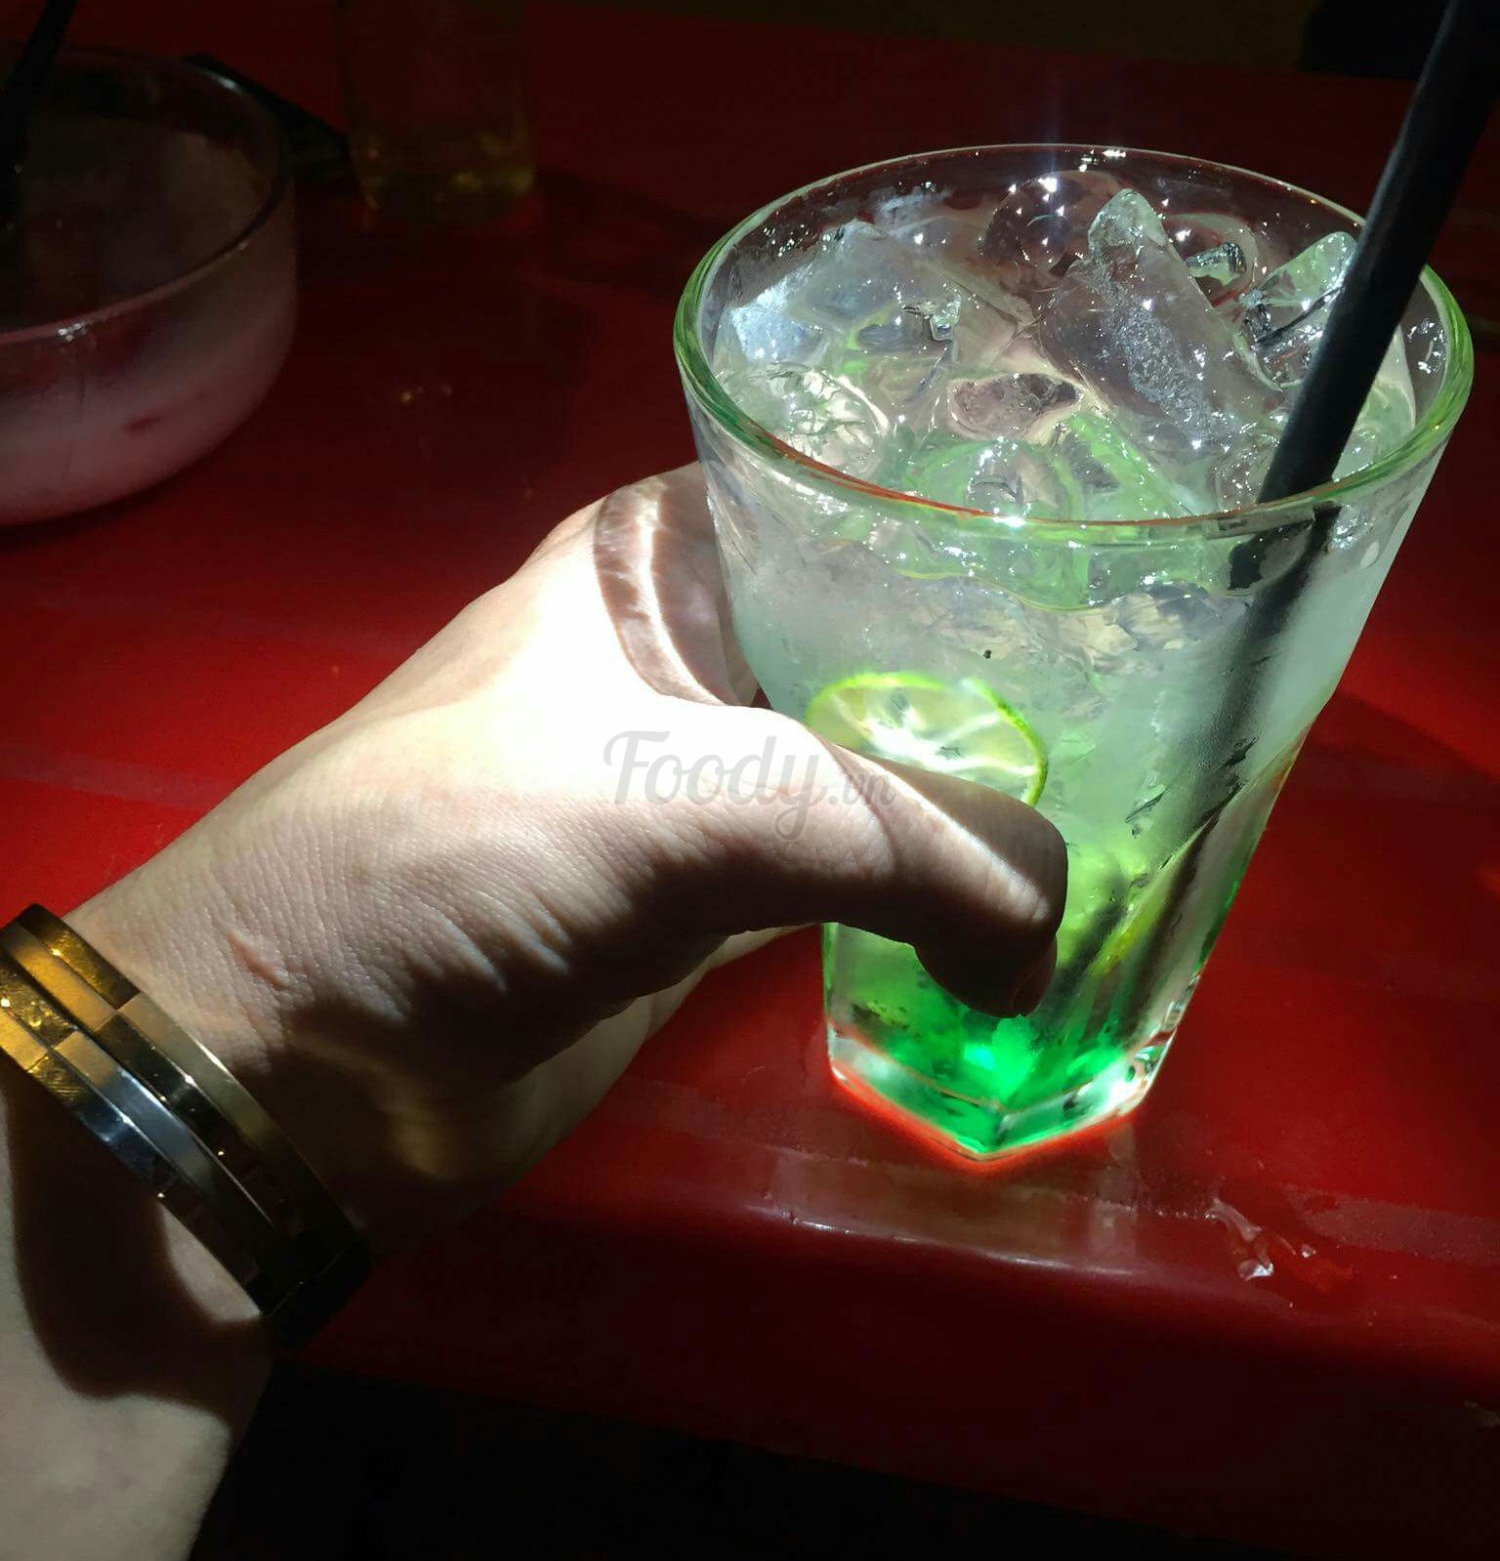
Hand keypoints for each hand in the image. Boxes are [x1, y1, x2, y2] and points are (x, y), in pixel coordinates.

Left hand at [74, 468, 1064, 1250]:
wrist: (303, 1063)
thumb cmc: (458, 856)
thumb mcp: (687, 797)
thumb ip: (899, 839)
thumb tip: (1052, 925)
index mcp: (661, 556)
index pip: (857, 497)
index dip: (985, 526)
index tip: (1131, 565)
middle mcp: (690, 652)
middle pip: (890, 641)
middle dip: (1012, 685)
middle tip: (1168, 716)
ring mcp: (702, 787)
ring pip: (880, 773)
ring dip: (977, 809)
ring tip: (1130, 815)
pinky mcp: (709, 910)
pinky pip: (855, 887)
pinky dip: (931, 907)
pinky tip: (1027, 917)